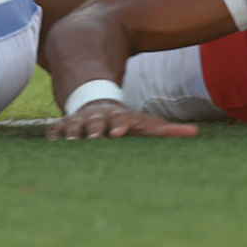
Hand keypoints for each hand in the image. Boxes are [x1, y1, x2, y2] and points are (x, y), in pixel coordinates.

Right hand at [46, 101, 198, 139]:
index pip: (119, 121)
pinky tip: (51, 142)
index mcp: (118, 118)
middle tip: (93, 137)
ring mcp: (80, 120)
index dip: (119, 125)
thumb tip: (194, 133)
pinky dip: (54, 134)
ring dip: (72, 132)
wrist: (97, 103)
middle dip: (94, 128)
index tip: (118, 132)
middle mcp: (98, 118)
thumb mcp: (146, 124)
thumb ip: (166, 131)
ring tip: (71, 143)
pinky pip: (57, 128)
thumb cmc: (126, 122)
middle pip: (95, 122)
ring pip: (74, 125)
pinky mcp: (65, 125)